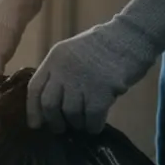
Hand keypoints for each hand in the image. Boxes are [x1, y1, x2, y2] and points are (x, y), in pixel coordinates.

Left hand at [28, 0, 164, 132]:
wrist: (131, 35)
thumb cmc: (102, 47)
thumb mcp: (72, 54)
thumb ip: (59, 74)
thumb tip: (51, 107)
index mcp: (54, 59)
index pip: (35, 89)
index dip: (33, 110)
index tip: (35, 125)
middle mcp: (63, 69)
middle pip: (49, 104)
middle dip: (54, 121)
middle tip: (60, 128)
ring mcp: (82, 79)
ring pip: (70, 113)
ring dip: (76, 124)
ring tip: (81, 125)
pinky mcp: (102, 89)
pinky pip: (92, 116)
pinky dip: (92, 125)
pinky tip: (94, 127)